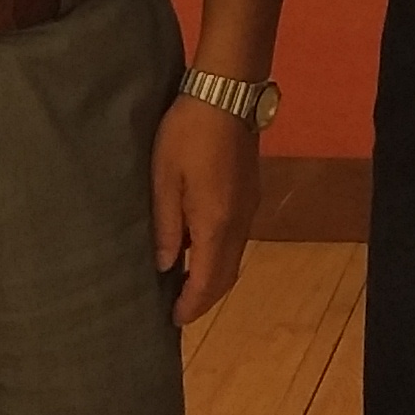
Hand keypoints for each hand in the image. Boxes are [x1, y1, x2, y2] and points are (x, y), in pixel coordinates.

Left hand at [153, 95, 260, 323]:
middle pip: (227, 275)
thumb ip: (167, 225)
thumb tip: (166, 266)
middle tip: (178, 310)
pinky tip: (199, 248)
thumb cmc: (187, 134)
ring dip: (213, 277)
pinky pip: (236, 239)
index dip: (191, 304)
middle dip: (204, 298)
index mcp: (216, 223)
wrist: (227, 92)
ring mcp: (249, 207)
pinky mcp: (249, 192)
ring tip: (185, 283)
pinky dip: (220, 256)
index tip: (173, 321)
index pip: (207, 280)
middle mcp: (239, 222)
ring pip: (234, 257)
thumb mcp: (164, 179)